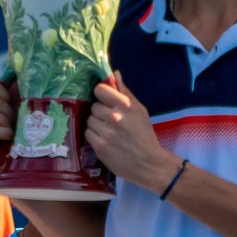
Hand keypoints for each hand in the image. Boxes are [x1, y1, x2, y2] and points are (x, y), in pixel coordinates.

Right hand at [0, 80, 17, 181]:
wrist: (18, 168)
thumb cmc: (20, 137)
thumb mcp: (18, 109)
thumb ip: (15, 89)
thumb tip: (17, 72)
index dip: (7, 96)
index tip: (12, 109)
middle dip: (9, 112)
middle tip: (13, 126)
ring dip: (8, 124)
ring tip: (10, 134)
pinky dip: (6, 134)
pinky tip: (8, 141)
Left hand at [86, 72, 174, 190]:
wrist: (148, 163)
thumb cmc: (144, 135)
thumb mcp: (139, 110)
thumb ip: (125, 92)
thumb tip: (114, 73)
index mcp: (125, 105)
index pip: (100, 90)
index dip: (101, 95)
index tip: (106, 102)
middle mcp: (114, 117)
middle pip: (94, 107)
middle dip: (100, 113)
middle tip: (111, 122)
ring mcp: (106, 132)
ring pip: (90, 120)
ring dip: (96, 125)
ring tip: (108, 132)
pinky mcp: (99, 146)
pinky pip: (88, 133)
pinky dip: (94, 137)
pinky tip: (104, 141)